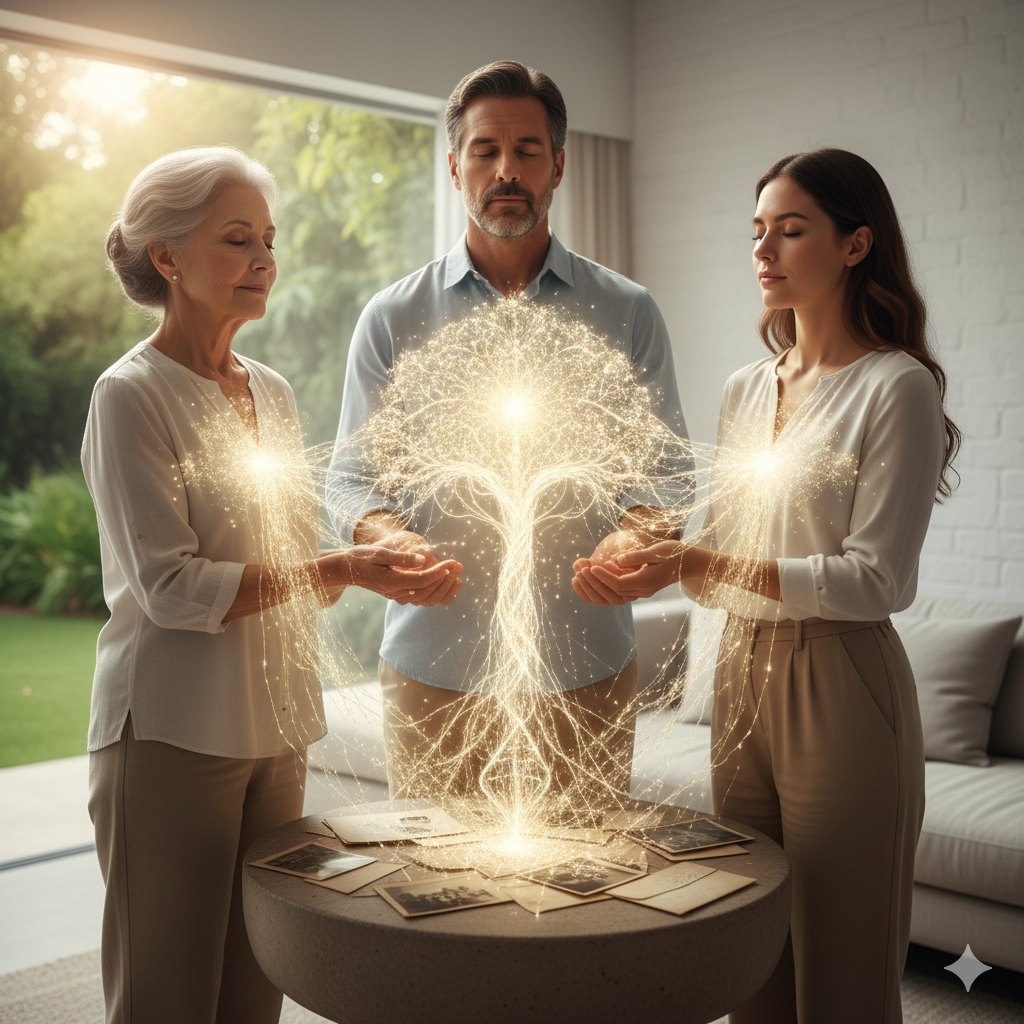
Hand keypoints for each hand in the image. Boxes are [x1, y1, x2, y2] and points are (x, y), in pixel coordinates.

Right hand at [350, 515, 464, 605]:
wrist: (348, 569)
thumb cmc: (363, 557)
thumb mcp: (380, 551)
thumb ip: (401, 557)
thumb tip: (423, 558)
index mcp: (392, 582)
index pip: (420, 580)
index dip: (437, 574)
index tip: (451, 564)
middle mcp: (397, 593)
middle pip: (427, 591)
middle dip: (445, 578)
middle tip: (459, 565)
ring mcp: (399, 597)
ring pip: (427, 598)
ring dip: (445, 588)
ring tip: (458, 574)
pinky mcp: (401, 596)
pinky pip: (424, 600)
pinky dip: (440, 596)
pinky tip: (451, 586)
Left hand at [572, 538, 683, 604]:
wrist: (688, 563)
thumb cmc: (674, 553)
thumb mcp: (657, 550)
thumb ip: (637, 556)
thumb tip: (617, 560)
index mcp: (646, 582)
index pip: (619, 584)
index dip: (603, 577)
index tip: (590, 566)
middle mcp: (641, 591)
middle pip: (612, 593)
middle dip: (593, 582)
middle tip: (579, 569)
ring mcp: (638, 593)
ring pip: (610, 598)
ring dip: (592, 588)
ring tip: (577, 575)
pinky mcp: (636, 590)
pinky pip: (613, 596)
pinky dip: (598, 591)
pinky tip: (586, 580)